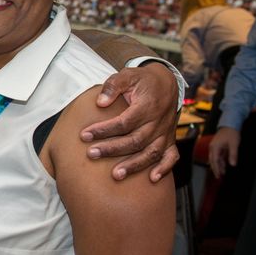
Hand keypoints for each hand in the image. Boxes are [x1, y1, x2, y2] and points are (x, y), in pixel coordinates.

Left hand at [80, 65, 178, 181]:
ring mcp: (165, 133)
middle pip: (135, 141)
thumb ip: (113, 85)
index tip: (84, 135)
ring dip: (134, 165)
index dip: (104, 130)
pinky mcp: (170, 139)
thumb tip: (100, 102)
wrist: (166, 83)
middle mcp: (158, 122)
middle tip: (91, 154)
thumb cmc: (142, 80)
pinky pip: (171, 157)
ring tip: (116, 175)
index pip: (124, 122)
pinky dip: (164, 168)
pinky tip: (152, 179)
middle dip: (112, 149)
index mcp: (147, 106)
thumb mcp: (127, 74)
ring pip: (151, 153)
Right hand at [208, 127, 240, 178]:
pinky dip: (220, 161)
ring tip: (222, 172)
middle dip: (215, 169)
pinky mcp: (218, 146)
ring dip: (218, 165)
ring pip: (215, 159)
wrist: (230, 124)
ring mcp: (214, 147)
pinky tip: (223, 165)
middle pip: (212, 161)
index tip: (219, 175)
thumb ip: (233, 155)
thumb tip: (233, 165)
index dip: (216, 169)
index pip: (214, 161)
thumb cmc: (231, 133)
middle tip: (219, 177)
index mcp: (215, 147)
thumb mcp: (234, 144)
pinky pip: (217, 155)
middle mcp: (213, 148)